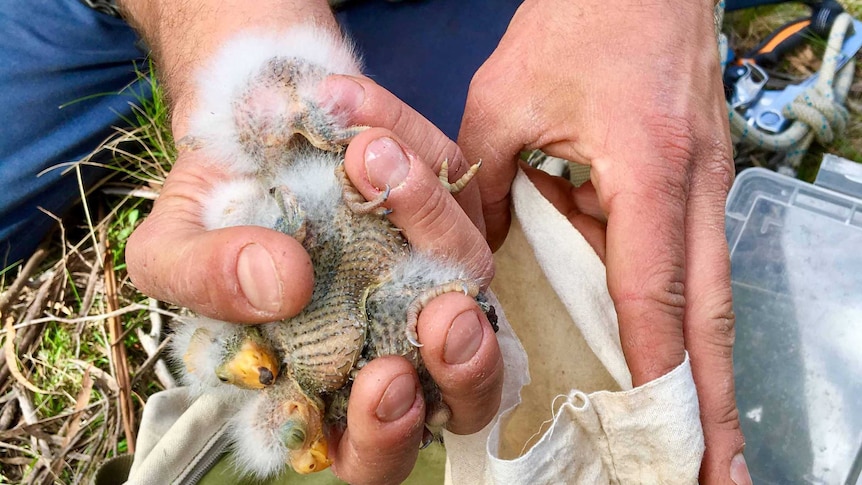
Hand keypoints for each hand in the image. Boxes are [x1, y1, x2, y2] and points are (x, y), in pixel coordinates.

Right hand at [124, 5, 503, 475]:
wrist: (235, 134)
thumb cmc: (208, 215)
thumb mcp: (170, 252)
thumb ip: (203, 280)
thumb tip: (280, 282)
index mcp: (326, 385)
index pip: (373, 451)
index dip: (385, 437)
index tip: (383, 384)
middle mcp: (391, 341)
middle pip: (462, 395)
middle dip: (465, 367)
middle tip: (445, 318)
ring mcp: (430, 278)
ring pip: (478, 286)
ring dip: (442, 235)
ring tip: (377, 168)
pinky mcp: (446, 211)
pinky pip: (460, 191)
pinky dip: (417, 157)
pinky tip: (360, 129)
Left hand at [458, 1, 747, 482]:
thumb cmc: (577, 22)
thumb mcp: (503, 103)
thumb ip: (482, 188)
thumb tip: (471, 264)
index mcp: (650, 171)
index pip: (654, 293)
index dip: (655, 371)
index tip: (661, 436)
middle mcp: (696, 190)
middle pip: (709, 316)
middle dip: (711, 403)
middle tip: (714, 478)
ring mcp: (709, 189)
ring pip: (714, 300)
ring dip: (710, 377)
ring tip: (706, 448)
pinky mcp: (700, 186)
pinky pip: (699, 271)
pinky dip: (694, 330)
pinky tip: (686, 369)